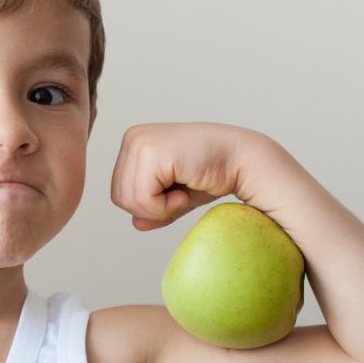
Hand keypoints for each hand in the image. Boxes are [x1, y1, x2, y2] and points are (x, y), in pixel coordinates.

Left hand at [110, 122, 263, 230]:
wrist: (244, 161)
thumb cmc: (214, 174)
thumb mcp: (177, 195)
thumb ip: (154, 208)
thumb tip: (135, 224)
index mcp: (134, 143)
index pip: (119, 191)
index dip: (148, 205)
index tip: (177, 191)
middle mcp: (132, 138)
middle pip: (119, 197)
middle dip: (151, 209)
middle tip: (181, 193)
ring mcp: (139, 142)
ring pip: (128, 200)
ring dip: (160, 208)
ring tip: (183, 190)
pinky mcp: (151, 152)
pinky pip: (143, 199)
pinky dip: (166, 206)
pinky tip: (186, 189)